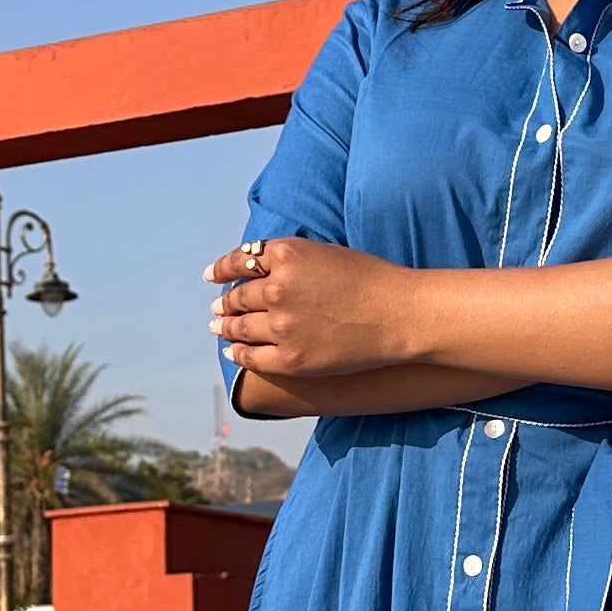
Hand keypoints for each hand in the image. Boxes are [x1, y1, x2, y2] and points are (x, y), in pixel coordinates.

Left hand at [208, 235, 423, 376]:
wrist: (399, 315)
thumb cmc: (372, 280)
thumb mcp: (325, 252)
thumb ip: (290, 259)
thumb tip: (261, 270)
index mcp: (285, 255)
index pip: (239, 261)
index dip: (222, 269)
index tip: (212, 275)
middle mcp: (277, 289)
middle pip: (238, 297)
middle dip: (224, 302)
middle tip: (216, 307)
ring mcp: (281, 326)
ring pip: (239, 327)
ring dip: (225, 327)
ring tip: (218, 327)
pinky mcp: (290, 358)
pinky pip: (251, 356)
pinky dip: (237, 353)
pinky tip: (232, 352)